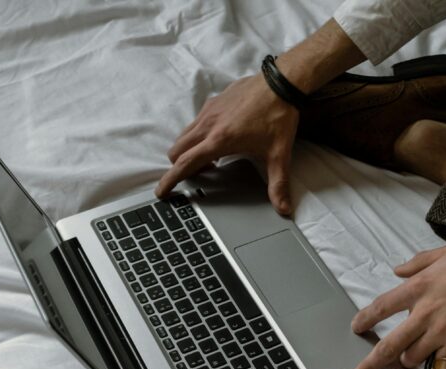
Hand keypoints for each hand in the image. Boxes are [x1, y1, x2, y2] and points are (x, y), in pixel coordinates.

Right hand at [156, 74, 299, 214]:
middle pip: (178, 149)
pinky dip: (198, 135)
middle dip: (178, 166)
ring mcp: (209, 111)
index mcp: (219, 140)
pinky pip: (195, 122)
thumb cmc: (278, 117)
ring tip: (210, 161)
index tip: (161, 192)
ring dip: (188, 150)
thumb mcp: (278, 155)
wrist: (281, 83)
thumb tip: (284, 208)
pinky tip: (218, 139)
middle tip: (196, 176)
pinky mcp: (214, 102)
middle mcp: (208, 125)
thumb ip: (278, 184)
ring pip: (184, 135)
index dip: (170, 180)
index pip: (185, 163)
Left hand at [350, 241, 445, 368]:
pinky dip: (440, 355)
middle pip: (388, 345)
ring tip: (411, 357)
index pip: (382, 306)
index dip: (365, 319)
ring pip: (413, 356)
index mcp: (420, 286)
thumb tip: (397, 270)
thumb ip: (419, 262)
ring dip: (409, 359)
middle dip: (369, 365)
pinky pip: (441, 357)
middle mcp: (425, 311)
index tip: (356, 328)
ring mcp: (442, 331)